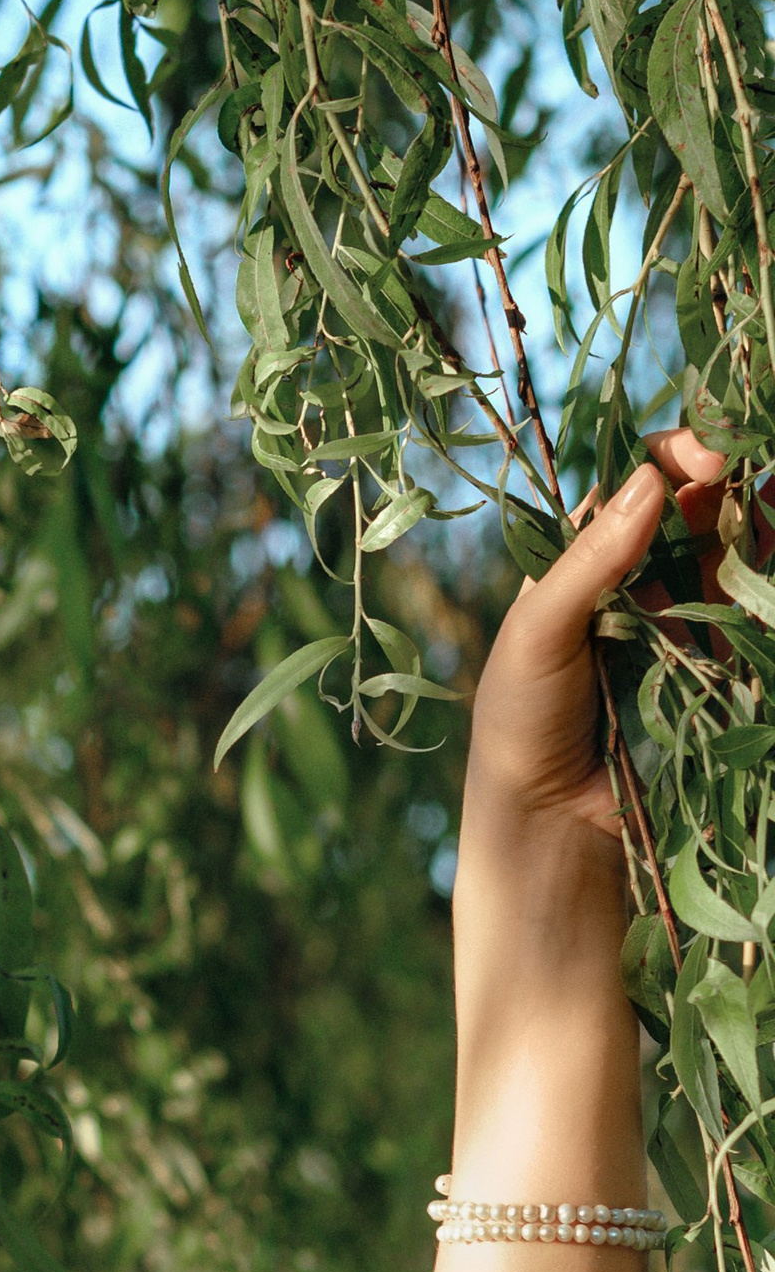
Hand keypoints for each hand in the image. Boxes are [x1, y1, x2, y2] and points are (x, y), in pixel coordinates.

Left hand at [465, 430, 743, 854]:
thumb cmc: (522, 719)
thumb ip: (591, 560)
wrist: (551, 819)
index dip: (678, 452)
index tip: (712, 456)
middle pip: (704, 501)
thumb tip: (651, 480)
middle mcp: (640, 573)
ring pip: (738, 547)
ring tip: (770, 522)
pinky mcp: (720, 659)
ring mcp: (686, 614)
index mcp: (585, 553)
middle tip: (756, 482)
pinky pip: (754, 606)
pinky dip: (768, 582)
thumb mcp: (540, 633)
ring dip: (761, 526)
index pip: (640, 475)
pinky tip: (770, 574)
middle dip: (735, 481)